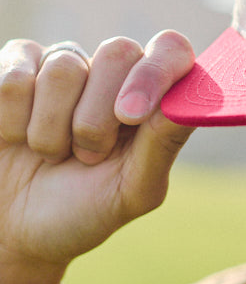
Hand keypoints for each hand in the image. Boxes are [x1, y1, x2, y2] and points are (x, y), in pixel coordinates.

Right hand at [0, 32, 194, 283]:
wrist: (15, 233)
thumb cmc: (83, 212)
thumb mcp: (131, 191)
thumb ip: (163, 145)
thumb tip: (191, 103)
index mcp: (153, 97)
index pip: (171, 50)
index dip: (156, 73)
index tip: (129, 117)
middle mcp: (112, 73)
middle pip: (118, 52)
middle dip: (98, 118)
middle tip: (87, 157)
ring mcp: (63, 66)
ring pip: (64, 67)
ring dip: (51, 129)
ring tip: (50, 154)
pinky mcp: (16, 68)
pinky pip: (15, 78)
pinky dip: (13, 122)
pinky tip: (16, 139)